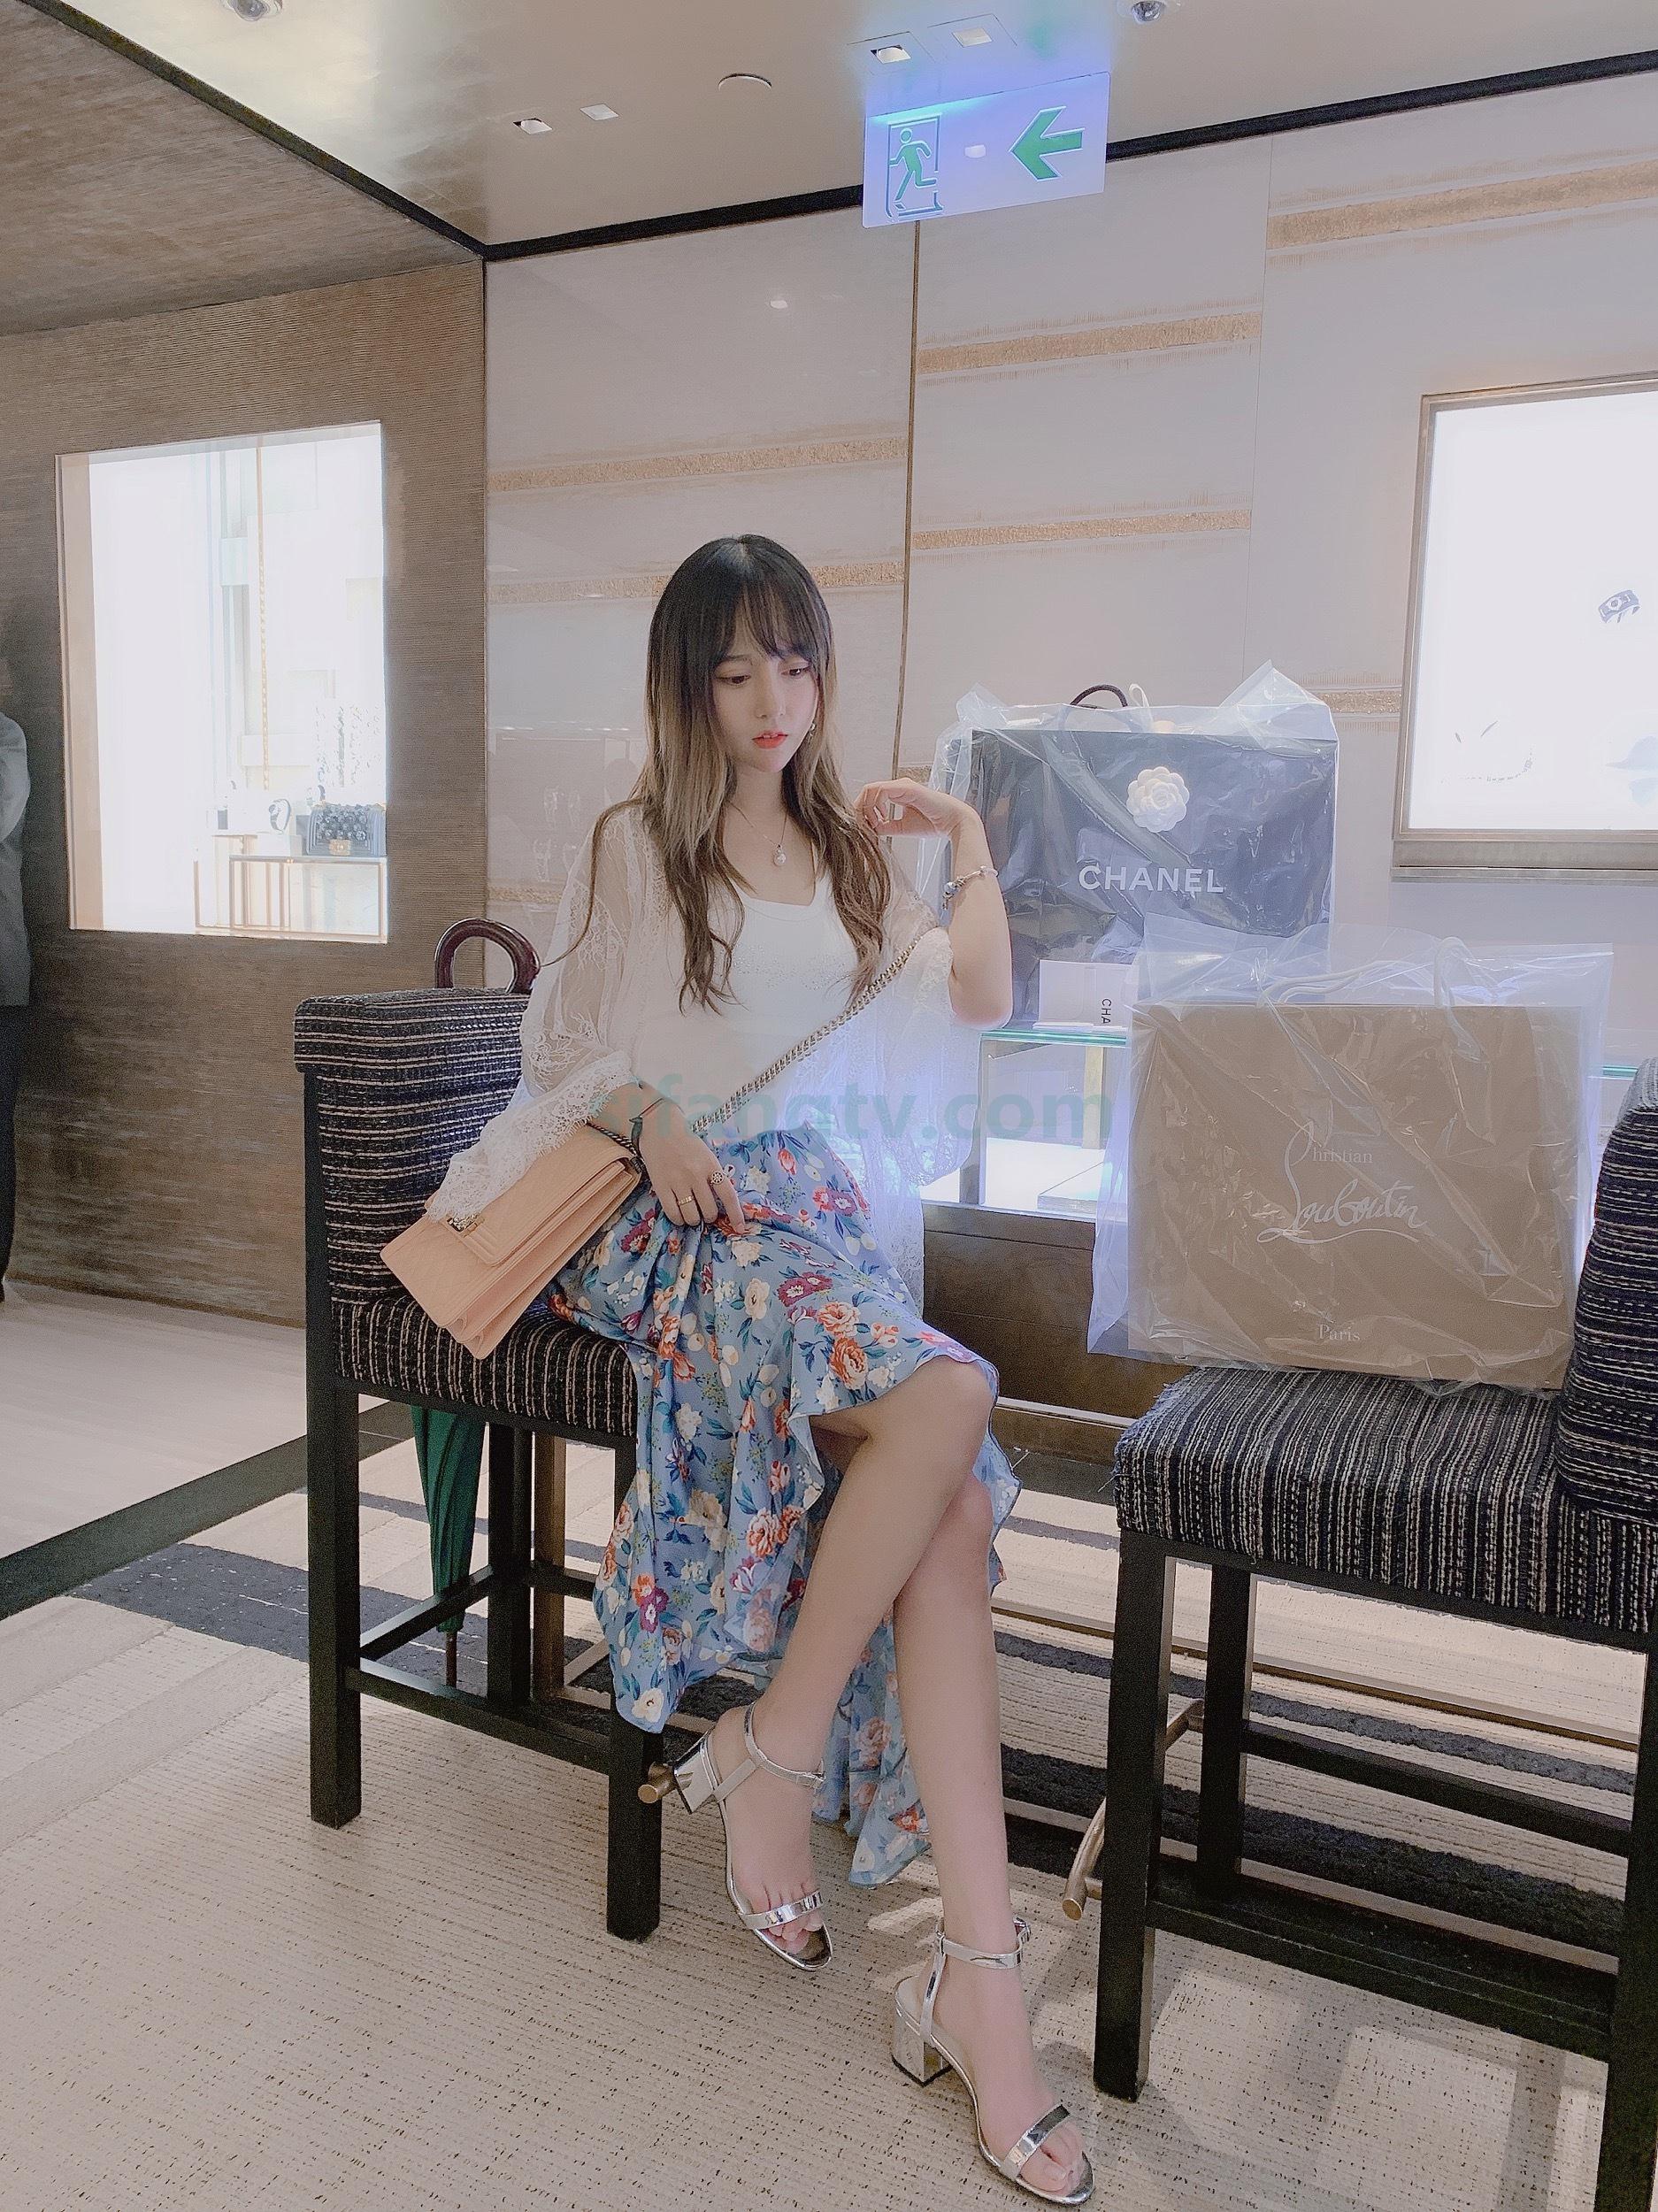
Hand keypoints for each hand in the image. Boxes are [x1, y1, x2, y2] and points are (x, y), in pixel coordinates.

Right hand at [638, 1108, 748, 1231]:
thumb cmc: (686, 1143)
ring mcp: (677, 1181)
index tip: (739, 1228)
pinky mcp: (661, 1187)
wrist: (660, 1130)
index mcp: (710, 1166)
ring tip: (692, 1214)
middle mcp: (695, 1175)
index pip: (728, 1195)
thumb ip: (714, 1176)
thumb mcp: (707, 1156)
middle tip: (706, 1213)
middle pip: (709, 1210)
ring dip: (694, 1220)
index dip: (735, 1214)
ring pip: (691, 1215)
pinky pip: (673, 1213)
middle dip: (710, 1217)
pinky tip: (679, 1215)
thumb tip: (721, 1203)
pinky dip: (678, 1219)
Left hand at [854, 778, 978, 841]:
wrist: (952, 823)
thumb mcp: (901, 828)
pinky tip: (884, 818)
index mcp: (896, 793)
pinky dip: (876, 805)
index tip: (866, 828)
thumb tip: (869, 829)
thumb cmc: (932, 823)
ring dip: (866, 808)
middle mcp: (897, 786)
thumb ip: (885, 827)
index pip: (870, 796)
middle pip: (866, 791)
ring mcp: (901, 785)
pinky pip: (881, 791)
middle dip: (859, 809)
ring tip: (875, 824)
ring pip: (870, 789)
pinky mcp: (906, 787)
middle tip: (864, 826)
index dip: (862, 812)